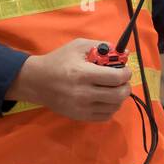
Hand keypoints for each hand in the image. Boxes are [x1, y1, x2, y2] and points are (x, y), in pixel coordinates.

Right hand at [7, 38, 131, 120]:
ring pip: (114, 107)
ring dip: (119, 97)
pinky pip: (105, 116)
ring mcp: (82, 108)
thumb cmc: (58, 61)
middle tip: (122, 80)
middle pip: (118, 95)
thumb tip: (122, 53)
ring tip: (113, 89)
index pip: (115, 78)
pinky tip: (105, 99)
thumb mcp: (78, 46)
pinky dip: (110, 108)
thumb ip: (100, 46)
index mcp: (83, 74)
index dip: (126, 73)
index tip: (125, 70)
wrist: (37, 82)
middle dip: (126, 86)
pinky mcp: (80, 117)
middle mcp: (83, 93)